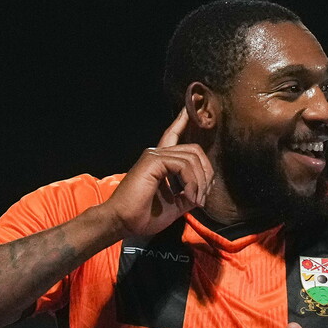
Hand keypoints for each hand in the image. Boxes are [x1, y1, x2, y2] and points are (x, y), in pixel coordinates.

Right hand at [102, 108, 214, 236]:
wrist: (121, 223)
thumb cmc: (142, 217)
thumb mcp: (174, 206)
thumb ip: (188, 194)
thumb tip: (204, 191)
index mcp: (159, 161)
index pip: (174, 134)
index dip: (184, 119)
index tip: (193, 105)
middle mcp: (156, 153)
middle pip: (194, 150)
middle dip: (206, 173)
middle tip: (203, 197)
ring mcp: (154, 155)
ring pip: (192, 158)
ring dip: (200, 182)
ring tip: (195, 201)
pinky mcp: (153, 161)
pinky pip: (184, 165)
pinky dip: (192, 182)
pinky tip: (189, 196)